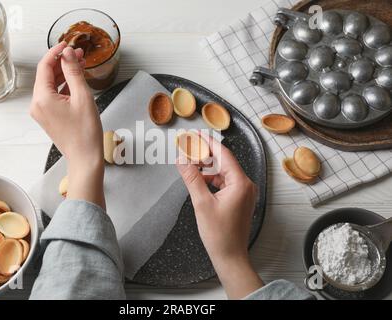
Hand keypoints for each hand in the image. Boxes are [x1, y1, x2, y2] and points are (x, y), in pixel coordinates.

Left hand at [30, 42, 104, 208]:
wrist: (85, 158)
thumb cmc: (85, 133)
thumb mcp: (83, 97)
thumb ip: (74, 72)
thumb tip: (68, 53)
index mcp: (42, 98)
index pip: (45, 66)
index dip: (56, 52)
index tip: (68, 44)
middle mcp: (37, 104)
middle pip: (46, 75)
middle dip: (62, 62)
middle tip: (79, 54)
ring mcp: (41, 112)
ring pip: (50, 85)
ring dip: (63, 74)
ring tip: (80, 65)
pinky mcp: (48, 117)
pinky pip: (52, 96)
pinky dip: (63, 87)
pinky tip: (76, 81)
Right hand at [176, 135, 262, 298]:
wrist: (230, 257)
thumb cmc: (219, 235)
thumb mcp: (201, 203)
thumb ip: (191, 178)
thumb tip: (181, 160)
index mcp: (240, 183)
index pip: (223, 154)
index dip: (207, 142)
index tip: (195, 134)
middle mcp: (246, 185)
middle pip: (224, 162)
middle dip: (205, 154)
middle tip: (188, 148)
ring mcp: (244, 193)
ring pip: (223, 172)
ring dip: (207, 168)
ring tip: (190, 164)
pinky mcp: (239, 199)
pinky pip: (225, 182)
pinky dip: (212, 179)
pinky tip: (199, 180)